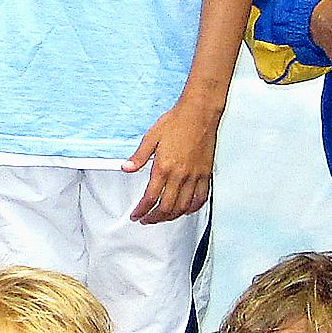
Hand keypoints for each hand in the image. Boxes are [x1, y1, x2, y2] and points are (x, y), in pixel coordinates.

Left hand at [123, 90, 220, 222]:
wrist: (199, 112)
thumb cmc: (176, 121)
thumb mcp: (151, 136)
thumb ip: (139, 156)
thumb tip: (126, 168)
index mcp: (164, 167)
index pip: (150, 198)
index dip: (141, 211)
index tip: (136, 215)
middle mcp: (180, 175)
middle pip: (167, 207)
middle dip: (154, 218)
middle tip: (146, 220)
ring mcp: (195, 175)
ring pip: (184, 206)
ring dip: (171, 216)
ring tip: (162, 217)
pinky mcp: (205, 173)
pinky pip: (201, 198)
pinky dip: (192, 208)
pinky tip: (186, 210)